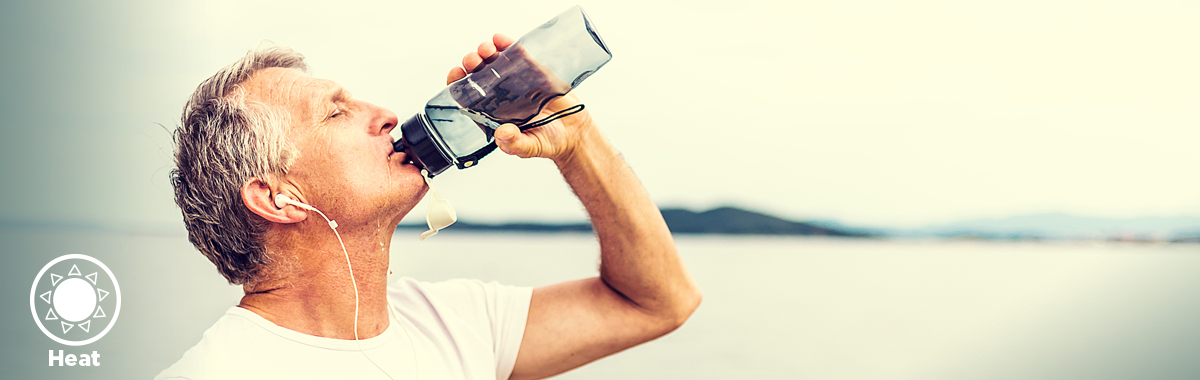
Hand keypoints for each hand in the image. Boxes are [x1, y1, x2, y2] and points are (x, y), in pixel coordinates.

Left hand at [446, 33, 596, 162]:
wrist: (575, 132)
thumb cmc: (549, 142)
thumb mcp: (529, 147)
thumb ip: (515, 143)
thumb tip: (502, 134)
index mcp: (492, 114)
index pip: (468, 96)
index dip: (459, 83)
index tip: (456, 73)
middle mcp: (500, 96)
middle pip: (478, 76)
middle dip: (472, 65)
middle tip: (473, 60)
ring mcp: (516, 82)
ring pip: (495, 62)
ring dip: (487, 52)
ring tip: (486, 49)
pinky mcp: (533, 72)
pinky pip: (517, 56)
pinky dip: (507, 45)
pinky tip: (499, 39)